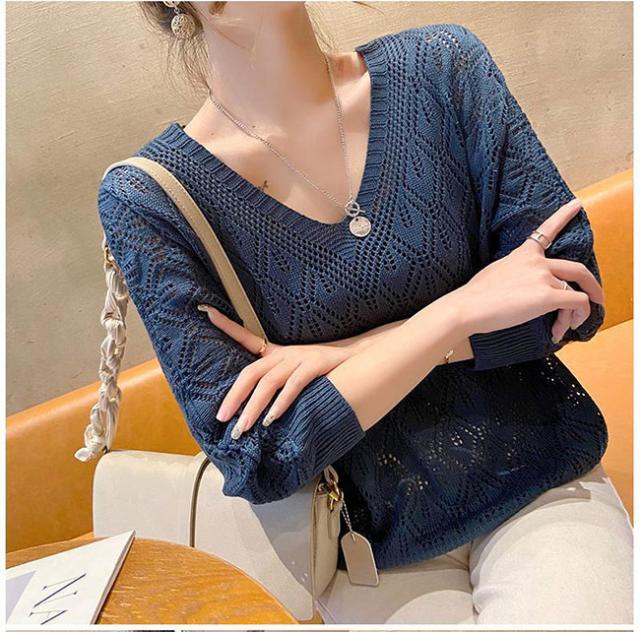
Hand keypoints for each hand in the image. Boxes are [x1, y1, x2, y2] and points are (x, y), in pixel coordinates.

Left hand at [199, 306, 353, 436]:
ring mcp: (300, 359)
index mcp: (277, 352)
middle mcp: (285, 354)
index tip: (206, 312)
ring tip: (242, 428)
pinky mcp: (316, 365)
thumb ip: (278, 383)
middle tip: (222, 419)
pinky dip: (281, 402)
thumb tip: (257, 407)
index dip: (227, 325)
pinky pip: (294, 385)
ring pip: (268, 382)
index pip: (246, 337)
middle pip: (251, 372)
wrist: (360, 356)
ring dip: (253, 407)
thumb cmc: (325, 369)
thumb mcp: (296, 370)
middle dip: (234, 397)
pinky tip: (272, 418)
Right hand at [452, 197, 604, 338]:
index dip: (563, 216)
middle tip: (597, 296)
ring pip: (576, 292)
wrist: (467, 306)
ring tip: (567, 327)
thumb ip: (513, 275)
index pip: (546, 231)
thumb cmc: (473, 296)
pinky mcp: (548, 297)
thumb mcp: (494, 274)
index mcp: (522, 255)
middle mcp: (537, 262)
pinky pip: (577, 304)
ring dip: (575, 312)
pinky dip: (575, 317)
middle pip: (576, 268)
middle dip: (591, 284)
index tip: (576, 205)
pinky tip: (561, 329)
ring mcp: (543, 278)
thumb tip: (520, 291)